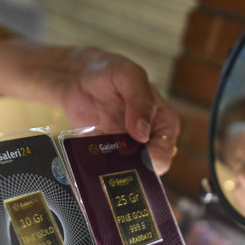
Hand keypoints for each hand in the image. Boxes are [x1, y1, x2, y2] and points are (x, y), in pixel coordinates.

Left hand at [0, 38, 179, 173]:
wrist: (77, 77)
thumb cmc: (109, 71)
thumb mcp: (129, 76)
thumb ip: (140, 101)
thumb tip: (143, 132)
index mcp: (162, 121)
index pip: (167, 147)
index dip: (157, 156)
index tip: (143, 157)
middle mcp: (148, 138)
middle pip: (150, 166)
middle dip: (138, 169)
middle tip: (122, 165)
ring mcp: (127, 148)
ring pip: (129, 171)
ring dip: (119, 172)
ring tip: (107, 167)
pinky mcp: (107, 154)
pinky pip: (108, 169)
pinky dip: (102, 171)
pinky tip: (93, 165)